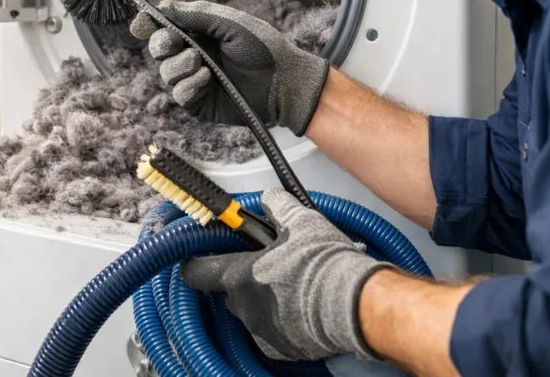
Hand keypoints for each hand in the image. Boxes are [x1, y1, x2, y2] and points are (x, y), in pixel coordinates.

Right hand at [130, 0, 328, 135]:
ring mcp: (194, 80)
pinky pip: (178, 94)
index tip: (141, 25)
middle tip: (175, 42)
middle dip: (161, 44)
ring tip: (202, 63)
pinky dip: (189, 84)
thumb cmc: (263, 48)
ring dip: (179, 65)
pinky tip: (206, 78)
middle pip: (158, 49)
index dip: (149, 25)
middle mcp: (193, 55)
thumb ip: (195, 15)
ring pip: (165, 72)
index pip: (164, 27)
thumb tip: (162, 7)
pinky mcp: (199, 102)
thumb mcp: (230, 22)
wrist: (283, 81)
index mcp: (199, 33)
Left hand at [180, 189, 390, 361]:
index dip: (195, 265)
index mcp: (240, 277)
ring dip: (267, 302)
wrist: (356, 303)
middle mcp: (245, 308)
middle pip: (232, 292)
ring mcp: (263, 332)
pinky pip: (275, 333)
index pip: (198, 273)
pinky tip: (304, 307)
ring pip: (254, 313)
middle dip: (247, 281)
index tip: (193, 262)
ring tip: (295, 287)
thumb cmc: (325, 265)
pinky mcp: (284, 350)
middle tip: (272, 267)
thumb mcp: (300, 221)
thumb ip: (277, 206)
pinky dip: (285, 322)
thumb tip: (269, 199)